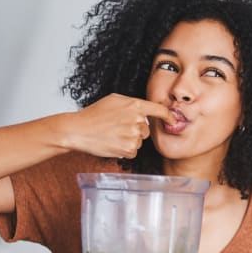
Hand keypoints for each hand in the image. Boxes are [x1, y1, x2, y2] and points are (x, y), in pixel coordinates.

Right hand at [58, 93, 174, 158]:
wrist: (79, 130)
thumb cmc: (94, 114)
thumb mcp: (114, 100)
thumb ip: (132, 104)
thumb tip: (146, 112)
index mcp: (135, 105)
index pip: (159, 110)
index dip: (168, 116)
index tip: (173, 121)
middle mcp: (137, 120)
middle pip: (147, 130)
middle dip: (136, 131)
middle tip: (117, 129)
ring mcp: (133, 135)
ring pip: (139, 141)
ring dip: (129, 141)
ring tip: (112, 135)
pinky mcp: (129, 149)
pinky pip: (133, 152)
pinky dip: (124, 150)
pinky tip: (112, 144)